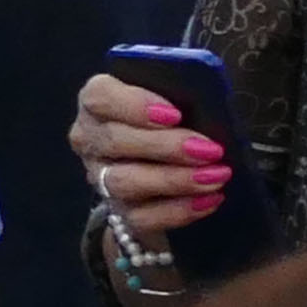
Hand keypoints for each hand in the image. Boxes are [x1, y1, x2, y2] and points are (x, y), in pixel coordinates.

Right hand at [72, 71, 220, 253]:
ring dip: (173, 180)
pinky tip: (209, 199)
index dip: (134, 105)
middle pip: (114, 141)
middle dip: (165, 147)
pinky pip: (141, 217)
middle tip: (210, 150)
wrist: (172, 160)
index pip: (100, 98)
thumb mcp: (177, 94)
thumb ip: (184, 89)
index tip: (175, 114)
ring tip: (216, 176)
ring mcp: (101, 178)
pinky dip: (178, 210)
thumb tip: (211, 94)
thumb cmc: (176, 115)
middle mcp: (90, 140)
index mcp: (98, 103)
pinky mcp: (119, 211)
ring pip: (124, 182)